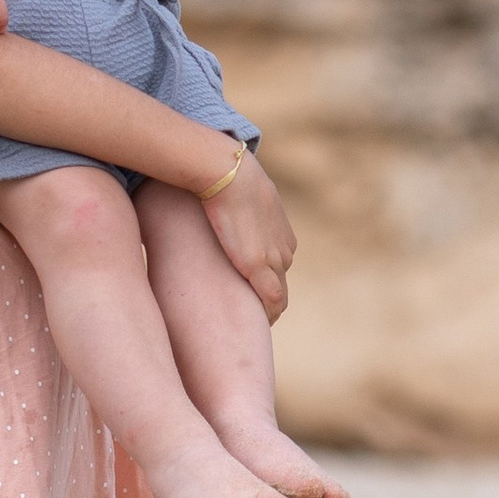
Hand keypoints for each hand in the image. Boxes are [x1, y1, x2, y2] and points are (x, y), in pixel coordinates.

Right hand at [199, 155, 293, 320]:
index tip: (253, 292)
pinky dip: (269, 313)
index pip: (279, 264)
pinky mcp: (260, 267)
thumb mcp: (239, 196)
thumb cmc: (226, 179)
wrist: (228, 175)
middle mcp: (284, 248)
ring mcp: (274, 259)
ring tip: (253, 320)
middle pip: (280, 281)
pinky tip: (262, 323)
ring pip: (279, 293)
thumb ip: (236, 208)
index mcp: (282, 234)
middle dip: (269, 297)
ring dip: (268, 307)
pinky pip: (272, 300)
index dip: (268, 280)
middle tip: (252, 312)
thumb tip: (215, 205)